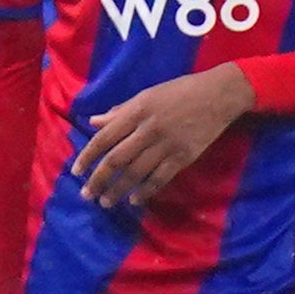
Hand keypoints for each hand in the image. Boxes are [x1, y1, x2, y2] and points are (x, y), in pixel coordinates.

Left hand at [73, 62, 256, 208]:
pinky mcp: (184, 157)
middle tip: (87, 195)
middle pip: (117, 159)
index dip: (88, 155)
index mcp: (137, 110)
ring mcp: (167, 144)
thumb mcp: (147, 94)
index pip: (105, 137)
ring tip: (106, 202)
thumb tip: (93, 122)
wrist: (218, 95)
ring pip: (136, 172)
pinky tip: (135, 200)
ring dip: (118, 190)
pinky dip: (146, 191)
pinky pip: (160, 178)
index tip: (76, 171)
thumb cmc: (180, 91)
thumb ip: (120, 111)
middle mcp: (149, 129)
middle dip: (99, 179)